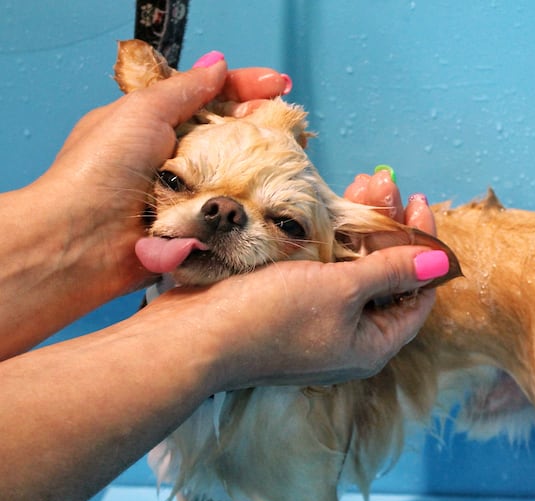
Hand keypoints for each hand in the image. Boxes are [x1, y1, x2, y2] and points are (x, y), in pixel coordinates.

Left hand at [33, 55, 289, 291]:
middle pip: (226, 135)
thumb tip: (217, 64)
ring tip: (291, 157)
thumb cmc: (100, 169)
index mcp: (154, 124)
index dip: (244, 89)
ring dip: (259, 167)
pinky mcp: (192, 228)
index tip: (278, 85)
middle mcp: (171, 158)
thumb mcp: (142, 112)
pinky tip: (273, 196)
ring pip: (233, 174)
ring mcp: (184, 195)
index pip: (209, 98)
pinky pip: (228, 213)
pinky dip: (247, 205)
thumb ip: (185, 88)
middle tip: (292, 124)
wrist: (80, 240)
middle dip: (259, 127)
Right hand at [136, 169, 445, 389]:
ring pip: (353, 265)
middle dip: (388, 227)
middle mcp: (349, 335)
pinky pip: (323, 265)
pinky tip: (332, 204)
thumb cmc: (270, 318)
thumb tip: (442, 264)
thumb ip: (392, 272)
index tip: (419, 204)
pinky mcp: (289, 300)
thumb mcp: (341, 291)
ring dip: (360, 224)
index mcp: (372, 344)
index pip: (418, 294)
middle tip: (385, 184)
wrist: (191, 337)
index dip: (425, 248)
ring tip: (363, 182)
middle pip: (385, 276)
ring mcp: (317, 318)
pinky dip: (331, 235)